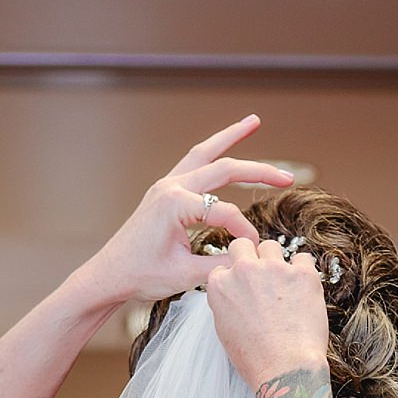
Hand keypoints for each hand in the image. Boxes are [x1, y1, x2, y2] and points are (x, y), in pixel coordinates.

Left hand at [73, 115, 297, 306]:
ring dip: (230, 137)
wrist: (109, 275)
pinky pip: (193, 163)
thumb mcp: (187, 275)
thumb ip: (223, 263)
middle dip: (258, 170)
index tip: (251, 253)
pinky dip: (212, 152)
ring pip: (205, 153)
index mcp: (174, 204)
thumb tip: (251, 256)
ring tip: (253, 121)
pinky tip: (225, 147)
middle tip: (287, 177)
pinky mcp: (164, 192)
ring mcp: (165, 185)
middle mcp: (169, 187)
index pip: (226, 212)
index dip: (244, 233)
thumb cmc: (140, 275)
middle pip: (223, 169)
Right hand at [205, 238, 330, 388]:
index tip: (247, 289)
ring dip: (277, 260)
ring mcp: (274, 269)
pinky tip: (304, 287)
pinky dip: (304, 270)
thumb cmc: (256, 358)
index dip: (236, 277)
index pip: (224, 267)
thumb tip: (236, 294)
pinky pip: (304, 258)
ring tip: (285, 283)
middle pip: (243, 245)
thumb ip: (227, 304)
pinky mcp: (302, 274)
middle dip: (251, 257)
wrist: (286, 369)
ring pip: (272, 246)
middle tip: (263, 277)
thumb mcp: (226, 330)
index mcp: (220, 285)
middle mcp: (244, 271)